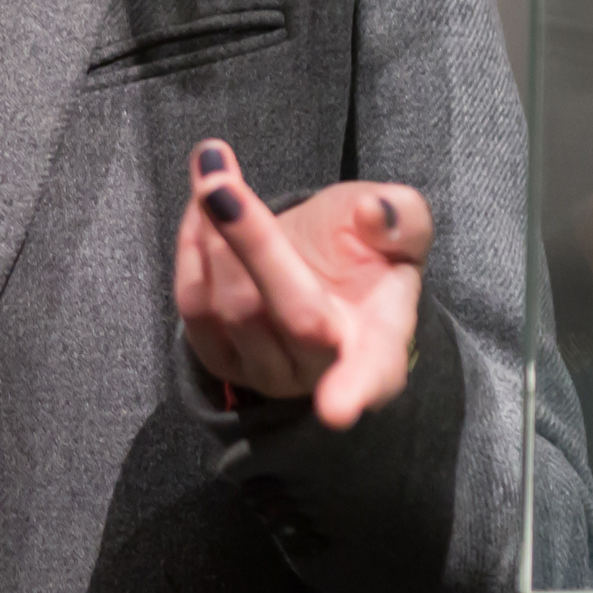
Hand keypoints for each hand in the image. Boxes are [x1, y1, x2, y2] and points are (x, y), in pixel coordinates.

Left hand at [174, 141, 432, 427]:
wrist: (317, 265)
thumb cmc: (365, 247)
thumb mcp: (400, 220)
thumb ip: (402, 216)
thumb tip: (376, 214)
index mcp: (379, 340)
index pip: (373, 370)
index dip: (356, 388)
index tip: (337, 411)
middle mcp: (321, 367)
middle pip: (287, 313)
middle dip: (252, 242)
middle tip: (219, 183)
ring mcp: (266, 371)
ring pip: (230, 305)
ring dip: (215, 233)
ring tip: (218, 181)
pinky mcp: (218, 359)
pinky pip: (192, 305)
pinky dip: (190, 247)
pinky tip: (202, 210)